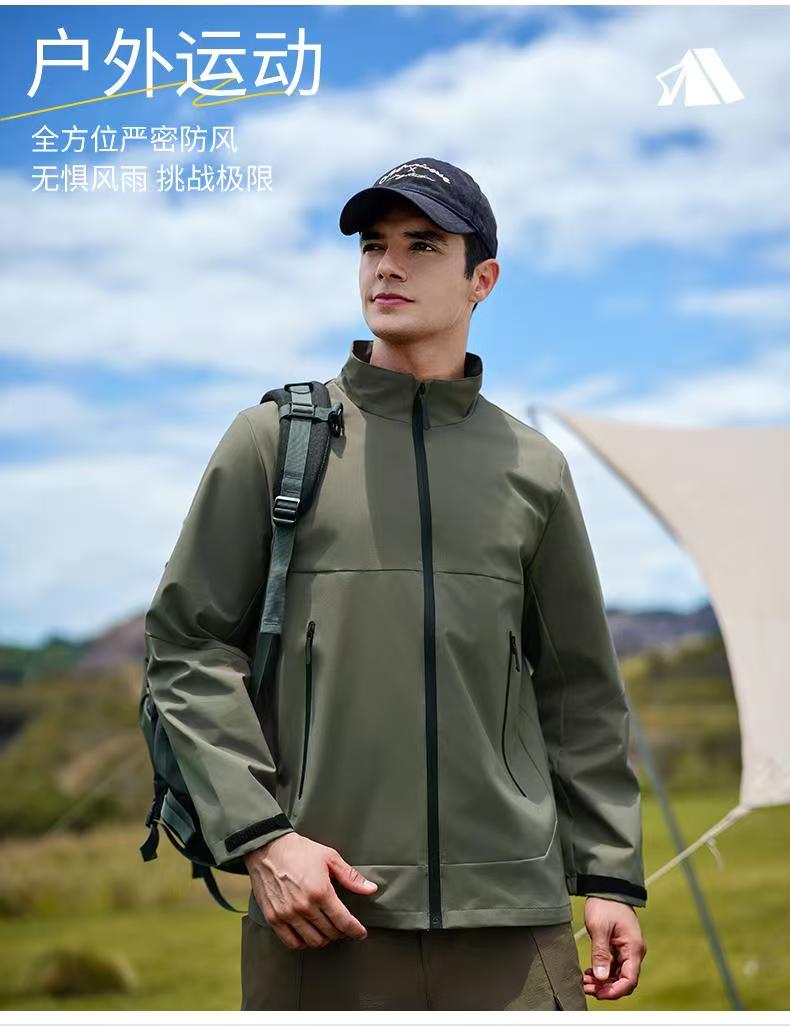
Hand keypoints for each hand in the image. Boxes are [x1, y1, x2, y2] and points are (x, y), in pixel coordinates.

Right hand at [243, 832, 378, 950]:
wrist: (267, 848)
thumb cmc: (299, 851)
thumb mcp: (329, 857)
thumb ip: (350, 876)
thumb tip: (370, 889)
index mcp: (320, 891)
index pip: (344, 921)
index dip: (356, 930)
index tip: (360, 933)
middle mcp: (304, 907)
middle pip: (330, 933)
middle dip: (341, 932)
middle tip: (342, 926)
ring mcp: (287, 915)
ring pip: (313, 941)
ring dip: (324, 938)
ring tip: (327, 929)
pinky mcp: (273, 918)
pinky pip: (292, 943)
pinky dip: (303, 943)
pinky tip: (308, 934)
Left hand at [582, 896, 646, 1000]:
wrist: (606, 888)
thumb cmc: (605, 904)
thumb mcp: (599, 927)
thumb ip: (601, 953)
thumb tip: (601, 977)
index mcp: (633, 948)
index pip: (630, 980)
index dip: (615, 991)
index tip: (599, 993)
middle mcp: (633, 952)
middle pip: (624, 981)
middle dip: (606, 988)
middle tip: (586, 987)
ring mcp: (626, 951)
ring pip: (617, 975)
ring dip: (602, 982)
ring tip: (585, 982)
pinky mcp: (619, 948)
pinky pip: (613, 967)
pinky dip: (602, 973)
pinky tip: (589, 974)